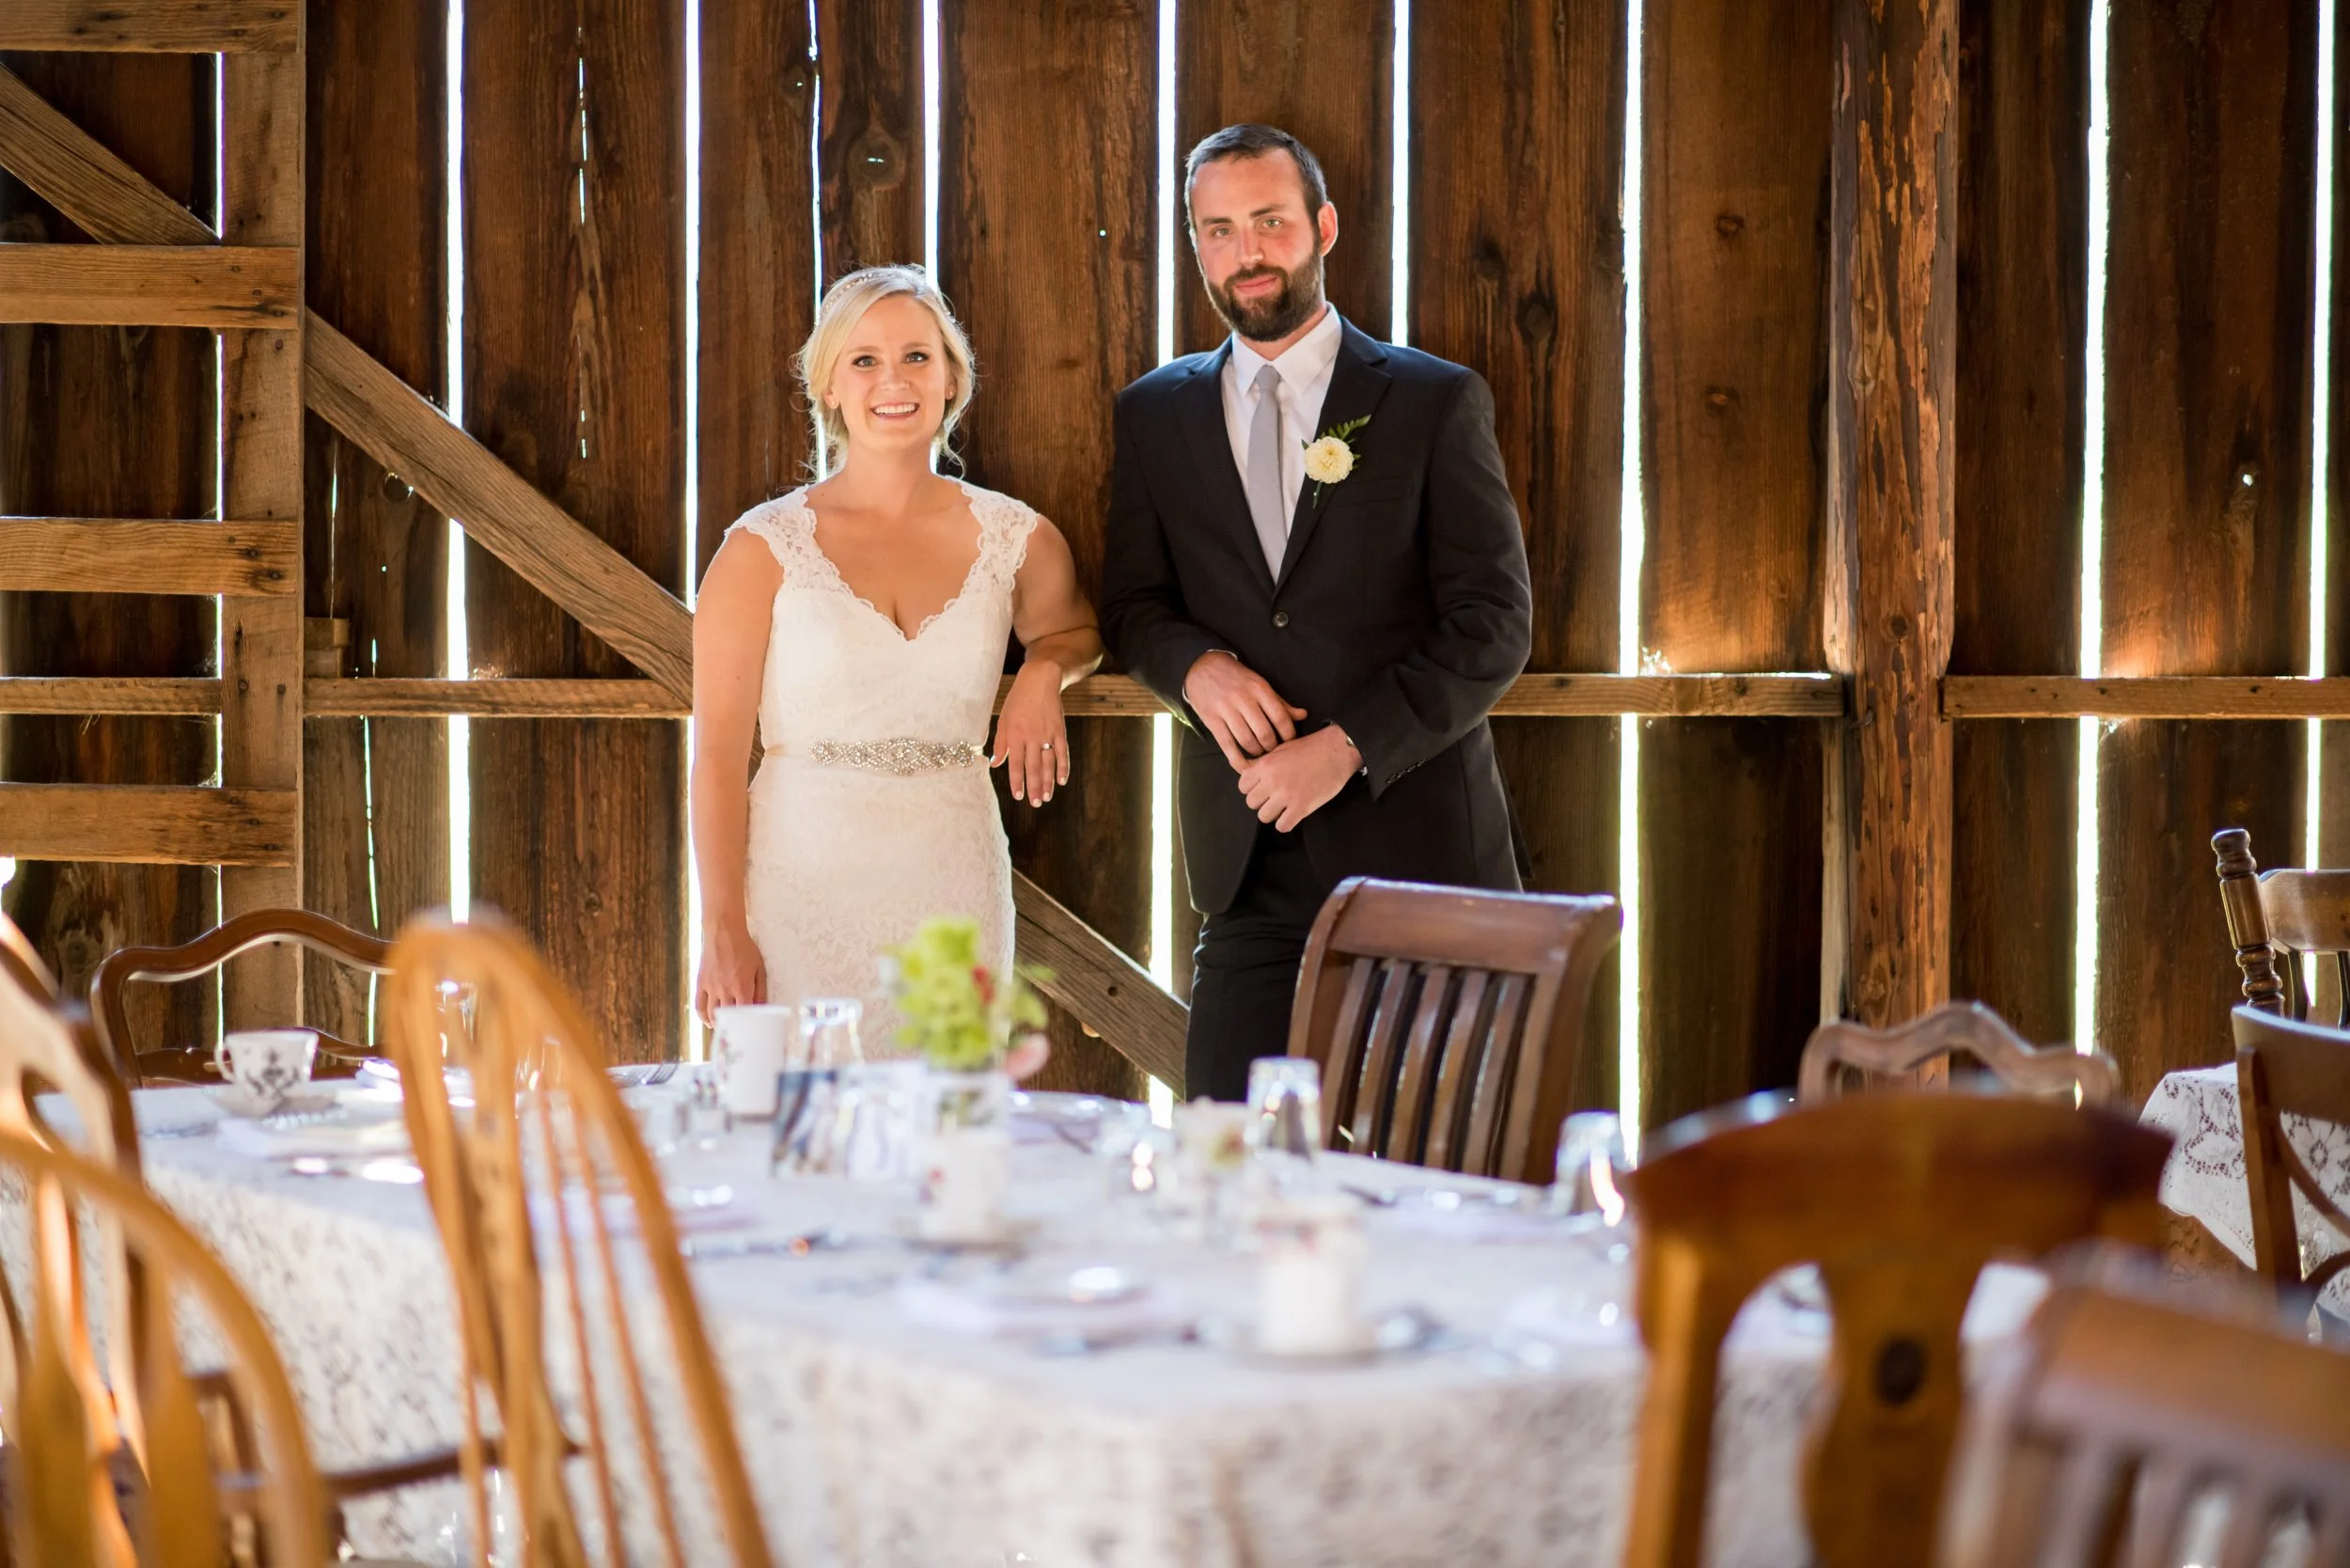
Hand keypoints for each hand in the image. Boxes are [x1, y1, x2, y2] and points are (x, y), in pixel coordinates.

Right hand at [695, 918, 766, 1023]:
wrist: (723, 932)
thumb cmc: (745, 948)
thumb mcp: (759, 967)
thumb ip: (761, 990)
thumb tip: (762, 1008)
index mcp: (742, 986)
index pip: (745, 1014)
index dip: (748, 1024)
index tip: (752, 1030)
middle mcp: (725, 989)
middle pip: (728, 1018)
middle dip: (734, 1028)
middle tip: (739, 1033)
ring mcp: (711, 987)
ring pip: (712, 1015)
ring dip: (718, 1025)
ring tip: (725, 1030)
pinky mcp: (701, 983)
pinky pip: (699, 1006)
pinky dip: (703, 1017)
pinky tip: (709, 1022)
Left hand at [990, 659, 1071, 805]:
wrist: (1039, 681)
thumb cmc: (1018, 701)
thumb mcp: (1003, 719)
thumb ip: (1000, 744)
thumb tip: (995, 763)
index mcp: (1015, 735)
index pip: (1015, 764)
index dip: (1017, 781)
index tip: (1018, 796)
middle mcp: (1031, 737)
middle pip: (1033, 768)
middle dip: (1034, 787)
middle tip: (1034, 804)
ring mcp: (1047, 735)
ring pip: (1048, 764)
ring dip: (1047, 782)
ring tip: (1046, 798)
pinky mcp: (1060, 731)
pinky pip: (1062, 753)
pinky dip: (1063, 768)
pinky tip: (1061, 781)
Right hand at [1183, 651, 1307, 771]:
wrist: (1202, 667)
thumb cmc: (1236, 678)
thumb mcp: (1260, 684)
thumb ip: (1280, 702)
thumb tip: (1303, 715)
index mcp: (1259, 688)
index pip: (1280, 716)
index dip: (1288, 734)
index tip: (1290, 742)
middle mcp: (1243, 698)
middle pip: (1264, 732)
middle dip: (1272, 747)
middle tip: (1274, 751)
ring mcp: (1226, 710)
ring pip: (1247, 741)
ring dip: (1257, 753)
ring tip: (1261, 754)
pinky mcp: (1212, 720)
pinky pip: (1227, 745)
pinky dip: (1237, 760)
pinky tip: (1244, 767)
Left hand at [1237, 726, 1360, 831]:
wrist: (1336, 751)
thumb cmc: (1310, 748)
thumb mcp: (1280, 749)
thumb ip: (1261, 763)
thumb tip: (1244, 771)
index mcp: (1265, 765)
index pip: (1243, 787)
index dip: (1253, 788)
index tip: (1263, 788)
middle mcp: (1272, 781)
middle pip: (1251, 803)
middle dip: (1262, 801)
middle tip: (1275, 797)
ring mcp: (1286, 795)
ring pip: (1264, 816)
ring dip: (1273, 813)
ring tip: (1284, 806)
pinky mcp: (1302, 807)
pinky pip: (1282, 826)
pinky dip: (1286, 823)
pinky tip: (1293, 814)